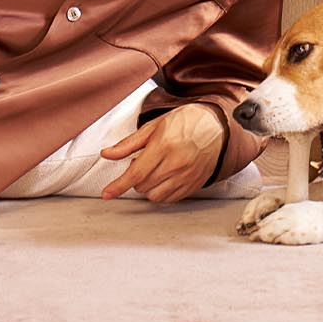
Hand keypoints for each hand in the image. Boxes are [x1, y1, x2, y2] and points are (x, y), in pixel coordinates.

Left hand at [99, 103, 226, 202]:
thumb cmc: (185, 122)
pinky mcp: (194, 185)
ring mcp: (187, 176)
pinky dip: (161, 192)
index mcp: (164, 146)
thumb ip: (128, 143)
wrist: (216, 125)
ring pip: (155, 196)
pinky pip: (170, 199)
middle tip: (143, 162)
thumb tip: (107, 154)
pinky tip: (164, 178)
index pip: (135, 173)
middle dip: (136, 177)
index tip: (107, 194)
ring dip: (148, 187)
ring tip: (154, 170)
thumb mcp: (153, 126)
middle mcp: (176, 163)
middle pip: (143, 186)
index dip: (118, 186)